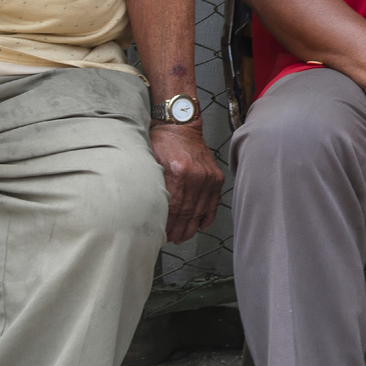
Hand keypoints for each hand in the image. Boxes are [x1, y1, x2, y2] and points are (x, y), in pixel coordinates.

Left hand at [149, 120, 224, 243]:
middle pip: (187, 213)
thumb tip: (149, 211)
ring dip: (191, 227)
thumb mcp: (150, 161)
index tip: (162, 234)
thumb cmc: (162, 142)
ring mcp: (208, 177)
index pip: (173, 208)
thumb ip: (152, 185)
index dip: (168, 225)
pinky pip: (213, 202)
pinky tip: (201, 226)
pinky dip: (208, 216)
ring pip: (200, 211)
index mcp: (178, 172)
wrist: (180, 126)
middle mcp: (196, 176)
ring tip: (183, 237)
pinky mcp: (216, 176)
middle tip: (171, 240)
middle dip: (179, 230)